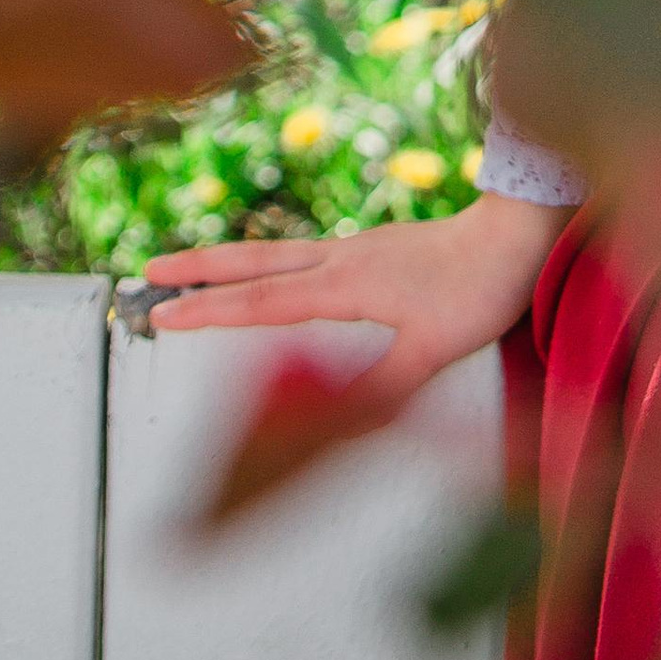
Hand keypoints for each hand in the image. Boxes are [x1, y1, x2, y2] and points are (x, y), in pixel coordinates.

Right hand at [139, 192, 574, 411]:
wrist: (514, 234)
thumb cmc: (478, 288)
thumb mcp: (432, 349)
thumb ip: (382, 387)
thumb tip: (339, 426)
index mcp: (346, 284)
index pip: (263, 300)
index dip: (210, 311)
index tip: (162, 314)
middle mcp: (341, 260)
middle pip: (255, 263)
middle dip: (198, 270)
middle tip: (146, 270)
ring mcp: (354, 250)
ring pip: (276, 255)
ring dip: (227, 262)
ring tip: (186, 267)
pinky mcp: (369, 251)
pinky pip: (302, 256)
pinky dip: (267, 263)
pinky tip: (265, 273)